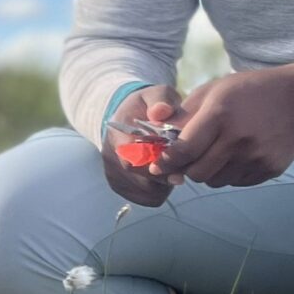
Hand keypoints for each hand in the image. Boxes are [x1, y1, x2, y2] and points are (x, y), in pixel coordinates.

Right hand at [102, 87, 184, 207]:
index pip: (135, 157)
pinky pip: (147, 199)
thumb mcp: (155, 95)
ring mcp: (113, 175)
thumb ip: (161, 100)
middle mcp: (111, 157)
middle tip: (183, 169)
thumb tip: (162, 112)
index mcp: (118, 134)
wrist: (125, 118)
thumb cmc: (146, 107)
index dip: (159, 164)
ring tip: (171, 167)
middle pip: (141, 178)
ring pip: (148, 192)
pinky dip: (160, 191)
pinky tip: (162, 175)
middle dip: (166, 175)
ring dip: (165, 184)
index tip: (179, 168)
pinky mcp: (120, 187)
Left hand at [157, 64, 293, 187]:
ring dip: (209, 172)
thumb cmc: (248, 91)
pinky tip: (237, 155)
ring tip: (217, 153)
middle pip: (197, 173)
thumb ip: (183, 115)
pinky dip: (230, 174)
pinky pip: (236, 183)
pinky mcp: (270, 169)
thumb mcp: (213, 91)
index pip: (183, 151)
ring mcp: (256, 157)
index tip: (158, 165)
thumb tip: (156, 136)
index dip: (167, 162)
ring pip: (215, 182)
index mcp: (220, 115)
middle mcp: (238, 139)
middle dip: (187, 169)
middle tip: (189, 159)